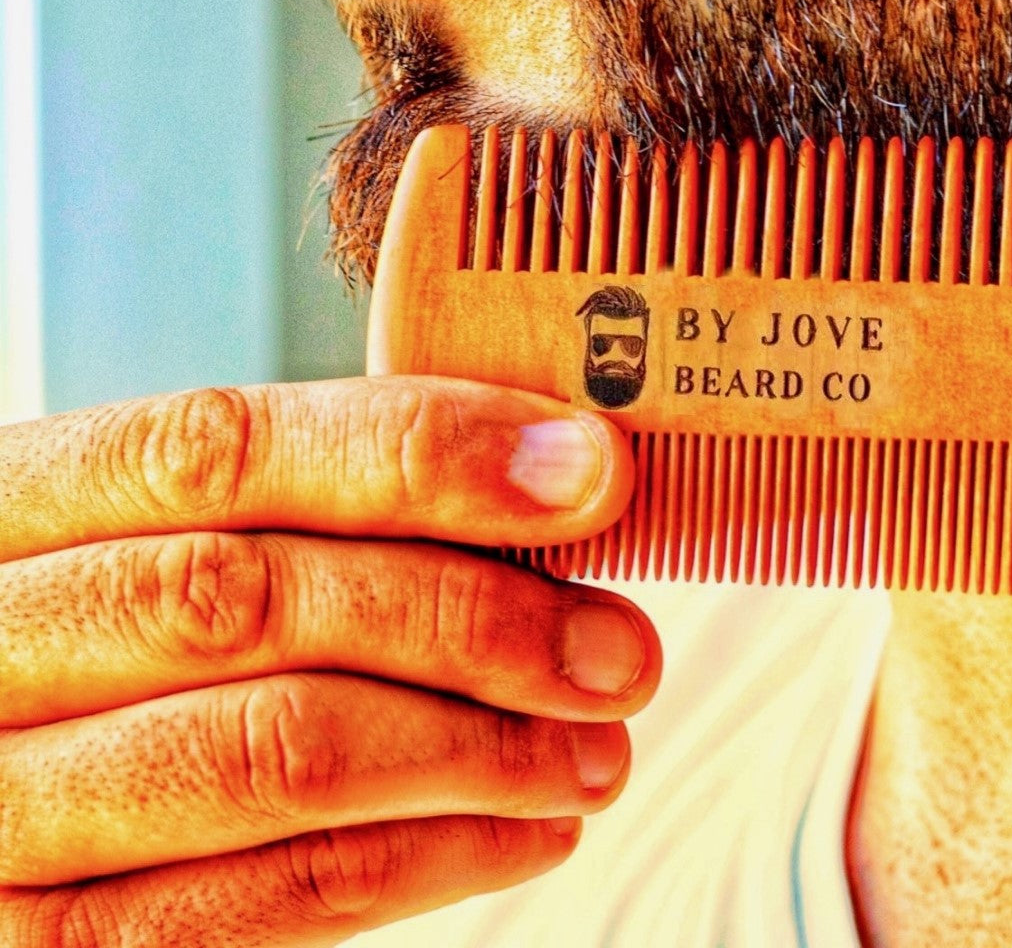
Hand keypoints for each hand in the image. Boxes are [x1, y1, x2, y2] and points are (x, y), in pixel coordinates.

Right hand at [0, 377, 657, 945]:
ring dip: (476, 751)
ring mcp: (3, 807)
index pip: (221, 447)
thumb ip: (309, 513)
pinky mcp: (46, 943)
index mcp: (19, 502)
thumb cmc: (117, 629)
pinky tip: (528, 828)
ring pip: (274, 753)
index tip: (585, 474)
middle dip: (469, 619)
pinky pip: (264, 901)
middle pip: (254, 602)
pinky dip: (428, 860)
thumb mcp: (163, 538)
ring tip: (598, 747)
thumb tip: (550, 484)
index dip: (420, 451)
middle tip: (616, 648)